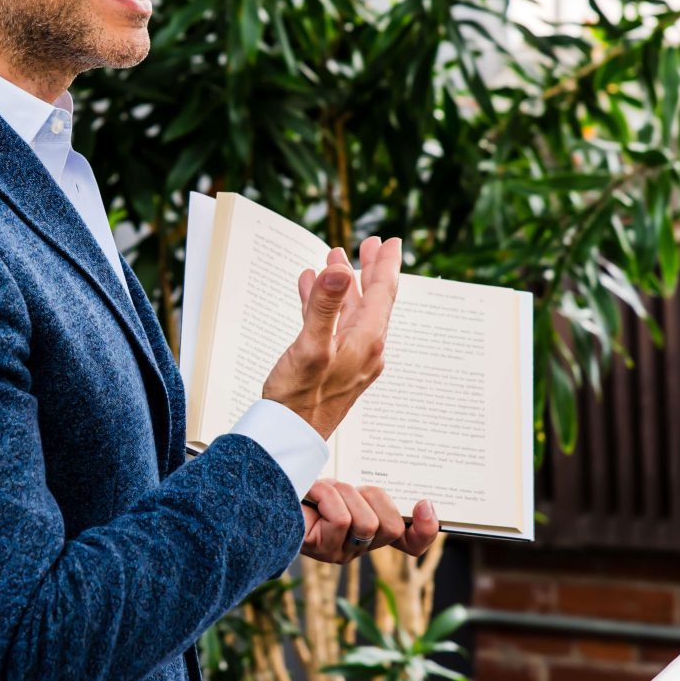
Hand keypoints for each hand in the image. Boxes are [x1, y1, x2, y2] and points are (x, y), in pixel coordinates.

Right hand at [262, 235, 401, 440]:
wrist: (289, 438)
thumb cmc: (299, 398)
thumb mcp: (311, 346)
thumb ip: (324, 306)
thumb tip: (340, 269)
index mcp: (366, 341)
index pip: (382, 293)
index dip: (386, 265)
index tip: (390, 242)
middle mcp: (365, 349)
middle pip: (373, 300)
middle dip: (370, 270)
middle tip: (369, 245)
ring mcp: (350, 359)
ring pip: (352, 312)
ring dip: (345, 286)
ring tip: (337, 261)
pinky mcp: (334, 367)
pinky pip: (335, 327)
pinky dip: (326, 306)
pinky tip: (311, 293)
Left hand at [300, 481, 440, 562]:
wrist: (266, 488)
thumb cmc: (307, 485)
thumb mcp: (346, 485)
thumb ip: (372, 493)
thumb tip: (415, 495)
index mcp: (371, 531)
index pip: (411, 543)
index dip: (425, 529)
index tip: (424, 503)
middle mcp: (358, 547)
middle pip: (391, 526)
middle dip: (370, 495)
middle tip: (344, 489)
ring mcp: (339, 552)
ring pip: (365, 521)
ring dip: (342, 493)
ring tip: (321, 492)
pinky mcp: (322, 550)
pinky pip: (341, 519)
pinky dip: (325, 495)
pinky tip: (309, 497)